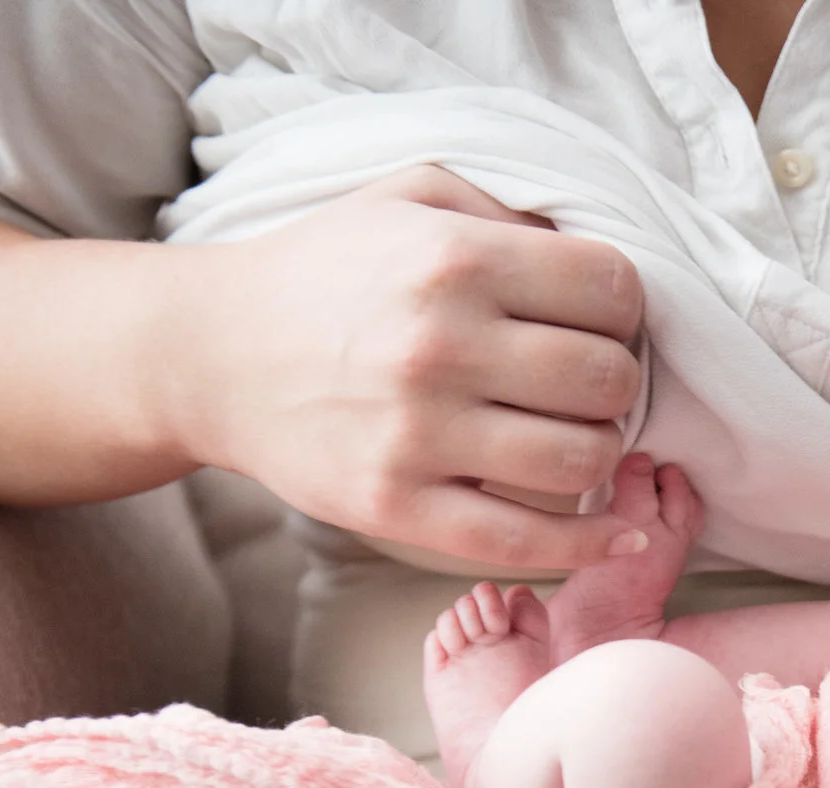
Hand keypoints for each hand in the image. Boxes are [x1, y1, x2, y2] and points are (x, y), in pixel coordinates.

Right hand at [171, 166, 648, 568]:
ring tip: (567, 434)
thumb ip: (506, 211)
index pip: (611, 288)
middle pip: (609, 378)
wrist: (208, 353)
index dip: (621, 307)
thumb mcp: (408, 200)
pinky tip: (617, 536)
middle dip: (614, 380)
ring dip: (597, 450)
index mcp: (454, 259)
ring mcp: (419, 433)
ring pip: (583, 459)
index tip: (594, 320)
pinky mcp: (398, 506)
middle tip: (581, 382)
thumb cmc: (322, 272)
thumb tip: (599, 265)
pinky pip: (527, 541)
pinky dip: (589, 545)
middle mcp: (440, 344)